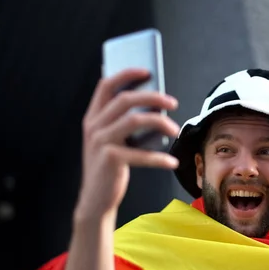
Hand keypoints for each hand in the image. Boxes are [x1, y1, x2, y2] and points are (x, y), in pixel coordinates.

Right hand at [75, 68, 179, 223]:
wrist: (96, 198)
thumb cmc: (110, 167)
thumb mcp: (112, 140)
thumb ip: (124, 122)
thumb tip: (155, 105)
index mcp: (93, 117)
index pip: (106, 85)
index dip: (126, 74)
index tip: (147, 71)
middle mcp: (94, 126)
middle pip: (125, 99)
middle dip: (152, 96)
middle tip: (173, 102)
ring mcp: (100, 142)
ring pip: (134, 120)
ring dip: (160, 123)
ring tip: (175, 130)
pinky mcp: (110, 159)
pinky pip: (140, 153)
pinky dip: (159, 158)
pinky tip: (171, 162)